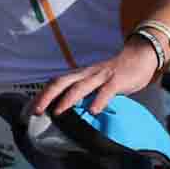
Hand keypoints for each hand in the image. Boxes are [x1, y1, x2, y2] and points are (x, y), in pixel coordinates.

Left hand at [35, 35, 165, 117]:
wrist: (139, 56)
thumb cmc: (115, 74)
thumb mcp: (95, 83)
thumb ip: (83, 94)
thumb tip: (68, 111)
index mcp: (80, 76)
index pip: (56, 83)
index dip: (42, 95)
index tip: (30, 110)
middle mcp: (87, 74)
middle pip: (62, 82)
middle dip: (47, 96)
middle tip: (36, 111)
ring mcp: (102, 76)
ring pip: (81, 86)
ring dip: (68, 99)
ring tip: (58, 112)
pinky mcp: (117, 80)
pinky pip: (107, 90)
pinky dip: (99, 100)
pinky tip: (93, 110)